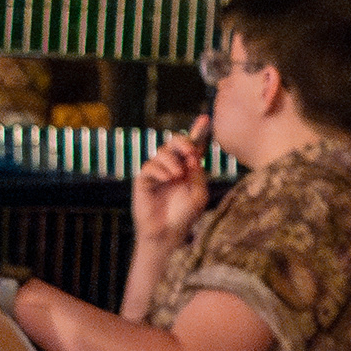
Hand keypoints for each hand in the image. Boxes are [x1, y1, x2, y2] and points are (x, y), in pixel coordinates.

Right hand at [130, 118, 209, 247]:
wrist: (168, 231)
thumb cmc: (185, 214)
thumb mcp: (199, 193)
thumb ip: (198, 173)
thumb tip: (192, 156)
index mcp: (189, 168)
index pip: (194, 146)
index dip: (198, 132)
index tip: (206, 119)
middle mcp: (173, 167)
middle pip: (175, 142)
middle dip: (183, 142)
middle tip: (191, 152)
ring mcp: (157, 172)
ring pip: (162, 152)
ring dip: (173, 160)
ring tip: (178, 175)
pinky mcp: (143, 179)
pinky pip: (150, 166)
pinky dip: (160, 170)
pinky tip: (167, 179)